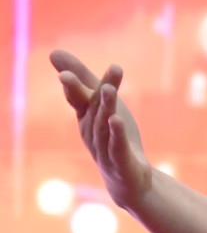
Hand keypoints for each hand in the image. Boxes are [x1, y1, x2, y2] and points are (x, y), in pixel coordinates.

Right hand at [50, 50, 153, 211]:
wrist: (128, 180)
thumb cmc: (113, 137)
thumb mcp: (102, 105)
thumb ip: (83, 80)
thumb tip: (53, 52)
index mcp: (86, 118)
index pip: (78, 98)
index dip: (71, 85)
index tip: (63, 69)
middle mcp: (91, 132)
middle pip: (90, 108)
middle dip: (79, 92)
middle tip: (68, 76)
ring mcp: (105, 149)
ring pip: (103, 125)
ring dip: (105, 107)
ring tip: (108, 88)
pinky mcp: (121, 163)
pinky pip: (117, 146)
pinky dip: (116, 133)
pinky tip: (117, 120)